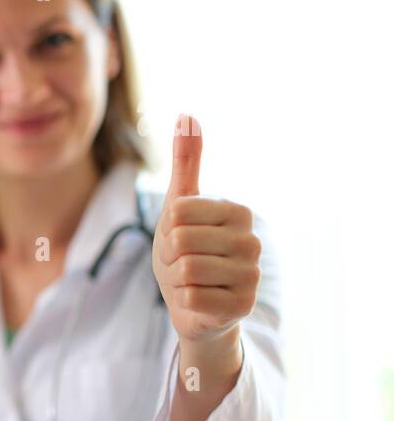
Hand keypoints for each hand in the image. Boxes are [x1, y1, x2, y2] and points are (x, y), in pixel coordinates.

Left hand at [152, 114, 261, 344]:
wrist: (191, 304)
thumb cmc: (183, 250)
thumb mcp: (178, 204)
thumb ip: (186, 161)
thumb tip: (187, 114)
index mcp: (239, 212)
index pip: (178, 212)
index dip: (167, 228)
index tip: (179, 237)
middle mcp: (253, 241)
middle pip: (181, 241)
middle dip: (169, 256)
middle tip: (182, 263)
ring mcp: (252, 275)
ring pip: (186, 270)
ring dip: (176, 279)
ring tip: (190, 281)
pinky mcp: (243, 306)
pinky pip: (192, 298)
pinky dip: (184, 302)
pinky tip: (199, 301)